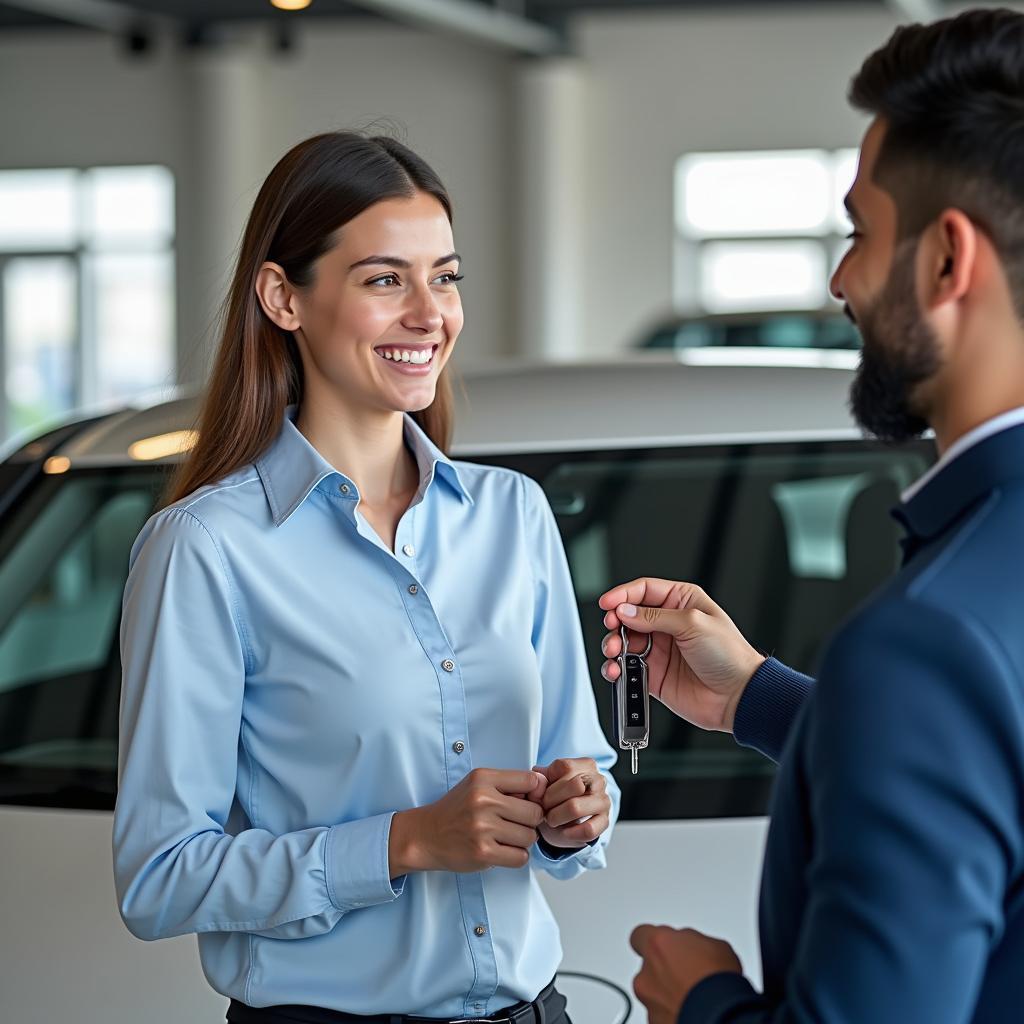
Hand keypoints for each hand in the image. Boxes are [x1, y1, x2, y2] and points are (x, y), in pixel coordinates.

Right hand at [389, 768, 545, 875]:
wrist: (426, 835)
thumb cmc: (457, 810)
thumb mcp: (478, 785)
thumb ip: (509, 784)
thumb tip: (545, 787)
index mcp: (483, 778)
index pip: (531, 781)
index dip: (536, 794)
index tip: (529, 802)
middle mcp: (483, 801)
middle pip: (535, 812)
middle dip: (531, 821)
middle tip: (517, 824)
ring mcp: (482, 828)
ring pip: (529, 837)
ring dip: (523, 840)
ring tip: (507, 837)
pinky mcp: (482, 853)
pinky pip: (520, 857)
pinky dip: (516, 856)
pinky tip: (503, 850)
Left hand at [530, 757, 610, 848]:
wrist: (568, 820)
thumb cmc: (558, 797)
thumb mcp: (548, 783)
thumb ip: (542, 778)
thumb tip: (536, 778)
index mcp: (586, 765)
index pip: (565, 766)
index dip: (547, 781)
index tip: (540, 791)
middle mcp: (598, 780)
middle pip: (573, 785)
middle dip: (551, 799)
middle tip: (543, 807)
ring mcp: (603, 801)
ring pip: (576, 808)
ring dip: (557, 816)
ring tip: (551, 820)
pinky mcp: (605, 821)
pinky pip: (588, 830)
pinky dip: (571, 833)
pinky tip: (564, 831)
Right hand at [599, 578, 764, 732]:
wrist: (738, 695)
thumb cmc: (729, 655)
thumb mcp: (693, 623)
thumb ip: (655, 616)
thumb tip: (625, 611)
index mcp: (681, 602)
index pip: (644, 591)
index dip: (623, 595)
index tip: (607, 603)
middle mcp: (668, 624)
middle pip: (628, 615)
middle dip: (615, 621)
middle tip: (613, 628)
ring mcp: (659, 649)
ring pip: (623, 641)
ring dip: (613, 645)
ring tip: (615, 652)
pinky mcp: (653, 674)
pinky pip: (627, 668)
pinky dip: (616, 668)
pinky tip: (617, 669)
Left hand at [630, 924, 741, 1023]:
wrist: (722, 1018)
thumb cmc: (720, 983)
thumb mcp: (716, 946)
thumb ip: (692, 942)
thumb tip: (694, 949)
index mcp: (657, 945)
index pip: (640, 935)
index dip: (655, 942)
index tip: (667, 946)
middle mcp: (646, 973)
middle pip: (648, 967)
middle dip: (664, 970)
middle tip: (687, 974)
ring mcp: (649, 1001)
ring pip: (653, 992)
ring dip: (667, 993)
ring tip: (694, 996)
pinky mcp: (654, 1023)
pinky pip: (660, 1013)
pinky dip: (672, 1011)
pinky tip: (692, 1010)